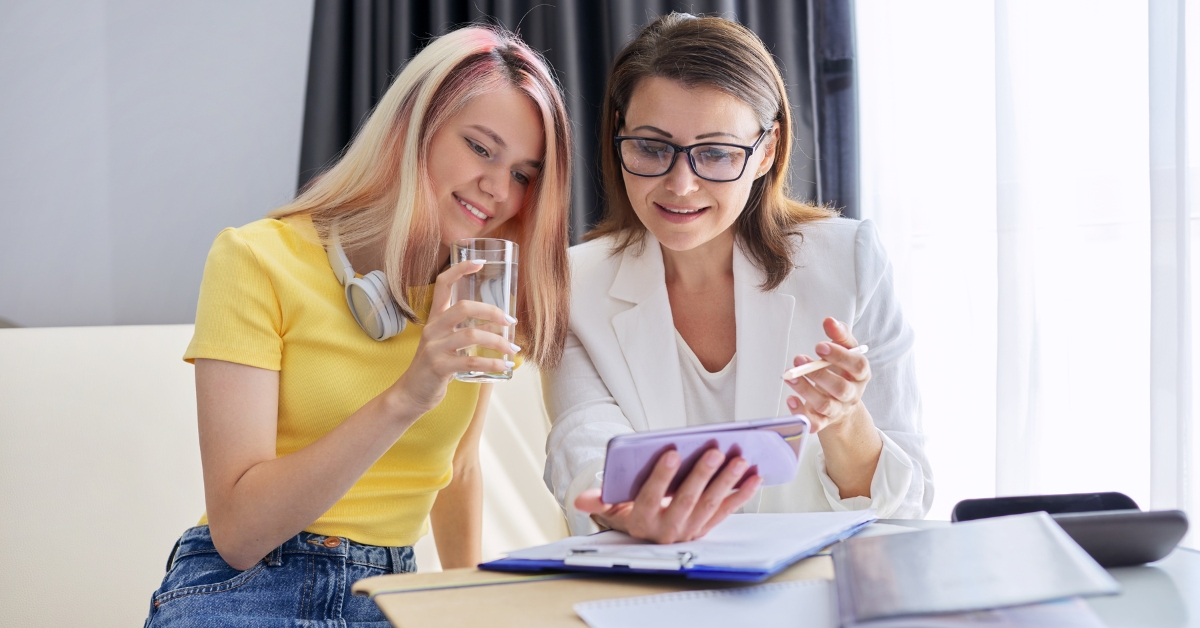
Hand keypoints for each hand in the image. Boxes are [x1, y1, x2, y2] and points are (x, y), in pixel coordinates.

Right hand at [392, 260, 516, 414]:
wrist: (412, 393)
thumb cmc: (435, 367)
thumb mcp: (446, 343)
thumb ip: (466, 331)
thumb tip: (500, 325)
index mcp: (435, 318)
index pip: (443, 284)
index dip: (460, 270)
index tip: (480, 262)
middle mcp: (433, 329)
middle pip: (464, 307)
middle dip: (492, 311)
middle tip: (510, 321)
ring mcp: (434, 347)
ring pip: (472, 335)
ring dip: (498, 341)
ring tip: (513, 350)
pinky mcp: (439, 367)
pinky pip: (471, 361)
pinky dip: (492, 363)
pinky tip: (505, 366)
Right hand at [574, 448, 762, 543]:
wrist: (647, 534)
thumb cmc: (630, 510)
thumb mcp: (612, 507)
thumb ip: (600, 500)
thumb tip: (580, 500)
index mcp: (642, 521)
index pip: (651, 497)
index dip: (661, 476)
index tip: (672, 452)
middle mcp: (667, 530)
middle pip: (686, 500)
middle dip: (701, 475)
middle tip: (713, 451)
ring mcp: (691, 530)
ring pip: (710, 504)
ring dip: (726, 482)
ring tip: (738, 459)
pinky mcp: (708, 527)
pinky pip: (727, 510)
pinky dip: (742, 494)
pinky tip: (754, 476)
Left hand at [785, 317, 870, 433]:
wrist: (842, 402)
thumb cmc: (842, 370)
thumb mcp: (845, 350)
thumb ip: (839, 335)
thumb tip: (830, 321)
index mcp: (861, 375)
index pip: (857, 366)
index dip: (840, 356)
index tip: (819, 345)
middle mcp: (852, 394)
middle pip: (841, 389)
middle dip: (819, 374)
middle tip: (800, 359)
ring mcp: (838, 410)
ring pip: (824, 405)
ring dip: (805, 390)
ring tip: (789, 376)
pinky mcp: (823, 422)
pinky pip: (814, 423)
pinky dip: (801, 413)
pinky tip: (791, 399)